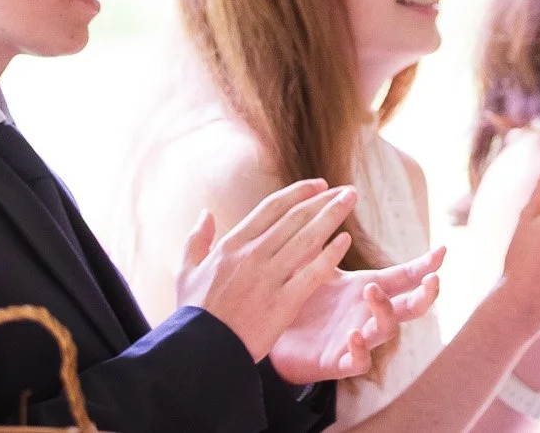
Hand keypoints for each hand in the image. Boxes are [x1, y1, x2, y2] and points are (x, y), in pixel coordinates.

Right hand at [175, 180, 358, 361]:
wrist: (198, 353)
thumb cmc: (193, 314)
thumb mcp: (187, 272)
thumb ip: (197, 240)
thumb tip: (206, 213)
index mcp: (231, 245)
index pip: (272, 208)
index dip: (299, 192)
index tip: (320, 185)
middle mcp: (251, 256)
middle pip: (296, 218)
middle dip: (325, 200)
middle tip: (349, 190)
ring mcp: (268, 279)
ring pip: (307, 239)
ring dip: (333, 215)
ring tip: (352, 199)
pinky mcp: (282, 303)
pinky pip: (312, 273)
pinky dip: (331, 254)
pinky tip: (346, 240)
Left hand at [270, 243, 445, 383]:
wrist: (271, 335)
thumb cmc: (298, 294)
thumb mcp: (311, 260)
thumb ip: (326, 231)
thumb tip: (340, 192)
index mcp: (368, 287)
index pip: (405, 275)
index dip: (426, 265)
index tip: (443, 250)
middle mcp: (369, 312)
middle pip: (412, 306)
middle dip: (426, 294)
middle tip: (432, 280)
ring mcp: (358, 337)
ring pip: (389, 330)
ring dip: (385, 310)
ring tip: (370, 289)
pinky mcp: (338, 361)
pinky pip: (360, 362)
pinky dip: (361, 350)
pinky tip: (354, 335)